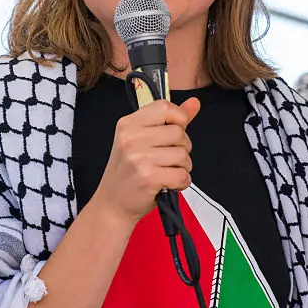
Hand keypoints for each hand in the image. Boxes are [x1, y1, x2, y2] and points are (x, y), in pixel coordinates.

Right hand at [90, 98, 200, 228]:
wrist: (112, 204)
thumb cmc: (129, 173)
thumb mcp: (143, 141)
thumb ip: (170, 121)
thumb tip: (195, 102)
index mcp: (128, 124)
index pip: (165, 107)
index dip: (178, 119)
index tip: (173, 134)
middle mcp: (130, 138)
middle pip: (178, 132)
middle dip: (183, 148)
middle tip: (169, 160)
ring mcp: (138, 158)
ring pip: (182, 154)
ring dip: (183, 167)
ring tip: (168, 173)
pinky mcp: (148, 178)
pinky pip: (182, 175)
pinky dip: (182, 182)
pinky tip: (169, 184)